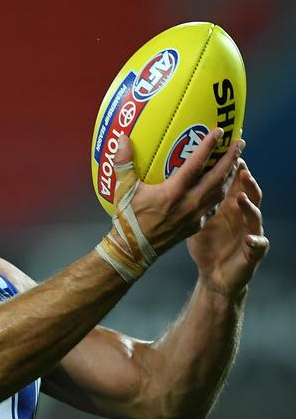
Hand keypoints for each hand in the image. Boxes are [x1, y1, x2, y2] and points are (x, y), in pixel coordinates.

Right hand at [115, 128, 241, 255]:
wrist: (133, 250)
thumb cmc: (128, 219)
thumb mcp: (123, 190)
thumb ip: (124, 163)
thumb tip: (122, 139)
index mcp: (173, 192)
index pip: (196, 164)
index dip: (209, 146)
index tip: (219, 131)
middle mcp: (189, 203)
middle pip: (217, 177)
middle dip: (231, 158)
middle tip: (239, 142)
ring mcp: (195, 216)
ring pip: (220, 192)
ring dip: (230, 175)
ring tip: (236, 161)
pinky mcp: (195, 226)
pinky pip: (214, 207)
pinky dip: (222, 195)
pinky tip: (223, 188)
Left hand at [187, 156, 268, 296]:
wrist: (216, 275)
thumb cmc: (206, 244)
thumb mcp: (193, 219)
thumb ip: (184, 199)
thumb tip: (160, 178)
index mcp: (225, 205)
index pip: (227, 180)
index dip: (228, 162)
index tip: (225, 144)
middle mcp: (240, 215)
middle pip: (245, 190)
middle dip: (243, 175)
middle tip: (238, 157)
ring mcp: (249, 231)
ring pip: (254, 214)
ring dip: (250, 203)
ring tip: (242, 194)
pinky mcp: (252, 253)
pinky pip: (258, 245)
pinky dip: (256, 241)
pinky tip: (248, 238)